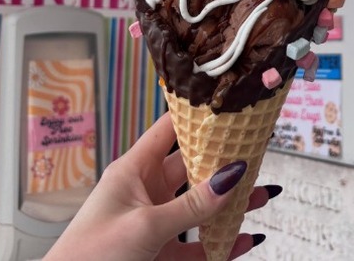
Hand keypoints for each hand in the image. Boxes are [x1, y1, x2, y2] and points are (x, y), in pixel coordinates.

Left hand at [45, 112, 280, 260]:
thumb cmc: (90, 255)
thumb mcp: (145, 225)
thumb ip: (191, 205)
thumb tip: (231, 175)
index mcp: (132, 171)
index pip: (168, 131)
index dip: (195, 116)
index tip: (227, 106)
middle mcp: (145, 192)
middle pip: (191, 169)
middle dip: (223, 161)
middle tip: (256, 150)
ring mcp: (154, 224)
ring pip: (200, 208)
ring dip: (229, 204)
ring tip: (263, 193)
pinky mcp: (161, 253)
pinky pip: (198, 246)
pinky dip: (222, 242)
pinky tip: (244, 238)